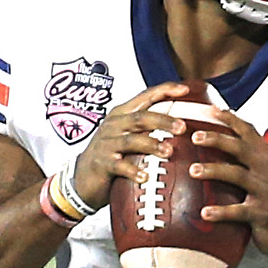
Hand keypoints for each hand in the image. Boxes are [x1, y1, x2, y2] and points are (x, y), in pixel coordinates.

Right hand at [72, 82, 190, 209]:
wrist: (82, 178)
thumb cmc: (112, 154)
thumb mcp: (128, 136)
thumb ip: (148, 128)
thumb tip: (184, 124)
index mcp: (122, 114)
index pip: (146, 96)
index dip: (165, 90)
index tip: (185, 89)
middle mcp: (114, 125)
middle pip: (141, 117)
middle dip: (163, 120)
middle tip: (182, 127)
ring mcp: (106, 143)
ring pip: (131, 140)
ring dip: (151, 144)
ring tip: (169, 152)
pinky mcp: (102, 163)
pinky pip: (119, 165)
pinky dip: (133, 170)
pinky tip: (145, 176)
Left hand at [188, 110, 267, 260]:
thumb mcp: (267, 172)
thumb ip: (247, 156)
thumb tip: (219, 138)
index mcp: (265, 156)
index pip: (248, 131)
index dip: (229, 119)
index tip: (209, 110)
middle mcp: (266, 169)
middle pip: (241, 148)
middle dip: (217, 139)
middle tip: (195, 136)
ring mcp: (265, 190)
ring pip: (238, 175)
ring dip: (214, 170)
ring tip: (193, 170)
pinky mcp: (263, 213)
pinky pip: (240, 211)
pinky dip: (222, 211)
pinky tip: (205, 212)